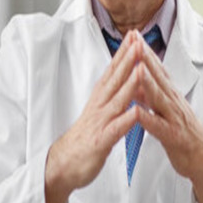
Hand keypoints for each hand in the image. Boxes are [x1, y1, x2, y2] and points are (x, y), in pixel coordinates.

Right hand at [43, 30, 141, 202]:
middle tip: (138, 39)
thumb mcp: (97, 114)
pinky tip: (137, 112)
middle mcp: (99, 107)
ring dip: (130, 84)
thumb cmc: (82, 141)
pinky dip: (126, 121)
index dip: (123, 53)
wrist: (61, 166)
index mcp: (99, 100)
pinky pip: (115, 130)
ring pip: (117, 100)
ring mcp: (99, 123)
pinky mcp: (100, 142)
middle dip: (127, 59)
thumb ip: (109, 98)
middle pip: (114, 79)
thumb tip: (120, 81)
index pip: (113, 72)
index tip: (134, 36)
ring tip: (141, 68)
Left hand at [132, 38, 202, 202]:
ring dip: (148, 83)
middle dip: (145, 57)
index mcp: (171, 95)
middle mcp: (174, 102)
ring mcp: (175, 118)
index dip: (145, 51)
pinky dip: (149, 119)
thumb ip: (152, 94)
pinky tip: (137, 112)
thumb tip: (137, 78)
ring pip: (160, 98)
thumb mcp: (166, 109)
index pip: (157, 68)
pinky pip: (160, 127)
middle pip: (158, 76)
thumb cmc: (182, 133)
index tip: (133, 34)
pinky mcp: (175, 137)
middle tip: (135, 39)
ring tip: (136, 67)